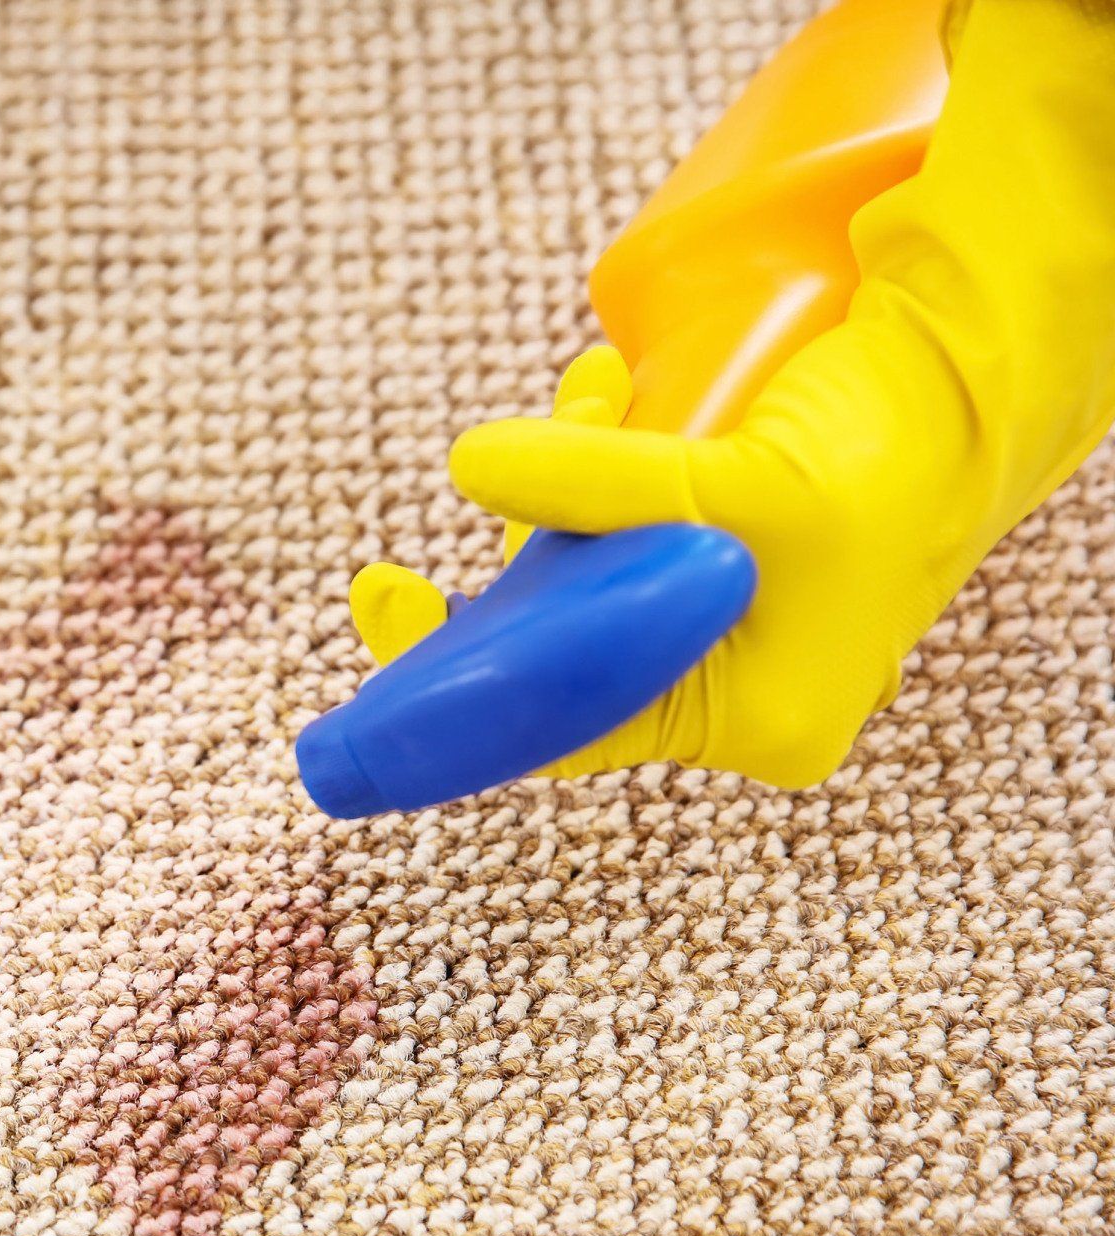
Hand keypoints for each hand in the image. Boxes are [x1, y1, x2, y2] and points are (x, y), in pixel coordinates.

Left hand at [444, 0, 1114, 786]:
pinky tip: (611, 394)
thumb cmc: (892, 444)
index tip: (386, 602)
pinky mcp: (733, 560)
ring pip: (596, 578)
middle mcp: (740, 692)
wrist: (988, 369)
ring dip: (571, 489)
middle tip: (502, 467)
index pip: (563, 725)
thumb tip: (468, 469)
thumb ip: (596, 485)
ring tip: (597, 395)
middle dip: (529, 549)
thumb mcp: (732, 481)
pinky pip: (634, 533)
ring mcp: (736, 627)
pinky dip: (609, 472)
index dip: (453, 674)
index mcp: (751, 720)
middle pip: (569, 646)